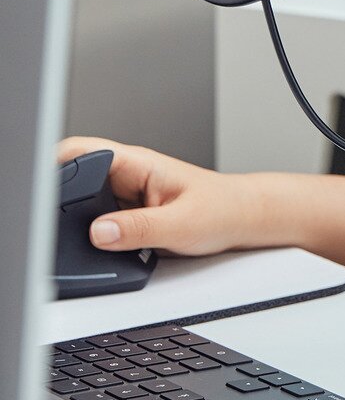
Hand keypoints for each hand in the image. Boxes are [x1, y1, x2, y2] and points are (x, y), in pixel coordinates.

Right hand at [57, 137, 271, 256]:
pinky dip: (95, 234)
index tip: (46, 194)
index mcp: (137, 163)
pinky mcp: (129, 213)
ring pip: (85, 203)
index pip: (82, 152)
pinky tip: (107, 248)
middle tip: (67, 228)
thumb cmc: (222, 209)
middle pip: (75, 179)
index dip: (57, 168)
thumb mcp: (181, 223)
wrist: (243, 219)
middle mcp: (128, 174)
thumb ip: (139, 228)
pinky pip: (99, 221)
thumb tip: (99, 232)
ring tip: (96, 240)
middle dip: (63, 201)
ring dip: (80, 221)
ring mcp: (126, 194)